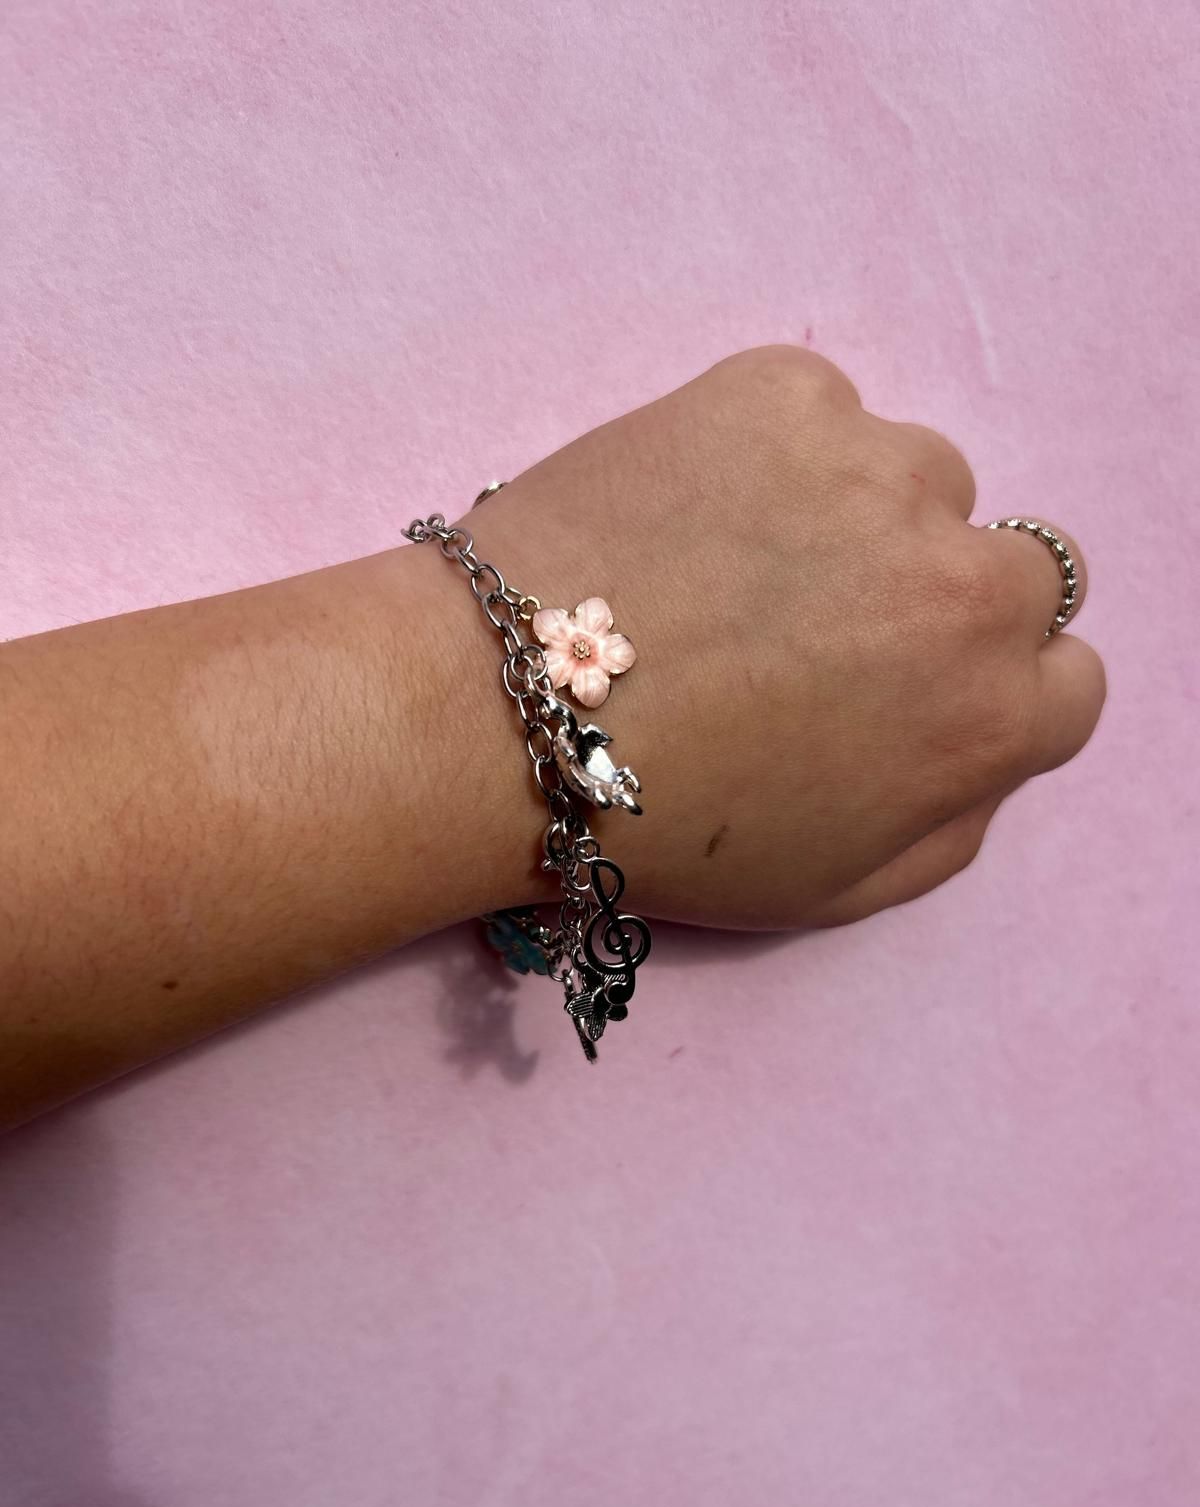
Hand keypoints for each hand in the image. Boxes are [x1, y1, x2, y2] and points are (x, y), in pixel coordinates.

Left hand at [465, 346, 1104, 928]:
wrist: (494, 718)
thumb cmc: (662, 829)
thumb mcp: (837, 888)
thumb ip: (955, 820)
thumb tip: (987, 749)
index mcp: (989, 709)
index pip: (1066, 677)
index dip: (982, 692)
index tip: (904, 697)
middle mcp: (966, 577)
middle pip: (1011, 571)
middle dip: (933, 604)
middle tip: (819, 632)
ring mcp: (875, 467)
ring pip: (914, 481)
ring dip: (857, 519)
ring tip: (732, 570)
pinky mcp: (780, 392)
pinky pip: (817, 415)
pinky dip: (771, 454)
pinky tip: (686, 514)